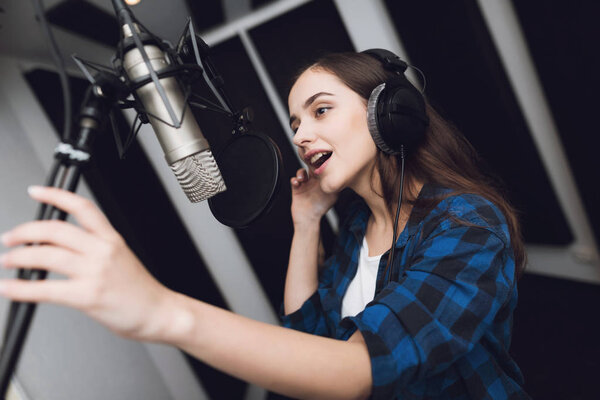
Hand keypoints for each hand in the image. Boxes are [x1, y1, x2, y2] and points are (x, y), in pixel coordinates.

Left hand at [0, 186, 173, 341]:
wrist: (159, 312)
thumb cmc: (141, 290)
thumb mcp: (122, 258)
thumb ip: (94, 248)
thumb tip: (57, 247)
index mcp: (112, 239)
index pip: (82, 207)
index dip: (56, 195)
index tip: (36, 192)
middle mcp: (103, 251)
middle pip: (57, 229)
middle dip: (26, 231)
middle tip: (11, 237)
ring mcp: (96, 272)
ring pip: (47, 255)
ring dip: (19, 257)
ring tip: (8, 261)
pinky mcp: (88, 296)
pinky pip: (46, 289)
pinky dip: (21, 288)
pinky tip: (10, 288)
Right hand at [290, 168, 337, 226]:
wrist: (309, 219)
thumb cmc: (321, 209)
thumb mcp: (333, 196)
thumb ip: (336, 186)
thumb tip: (342, 177)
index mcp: (322, 182)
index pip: (321, 169)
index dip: (321, 163)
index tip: (320, 161)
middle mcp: (314, 182)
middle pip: (310, 168)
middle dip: (309, 165)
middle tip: (310, 165)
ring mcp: (305, 184)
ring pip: (302, 172)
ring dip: (301, 173)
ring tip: (302, 178)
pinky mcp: (297, 189)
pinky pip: (294, 180)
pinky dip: (294, 180)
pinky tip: (297, 183)